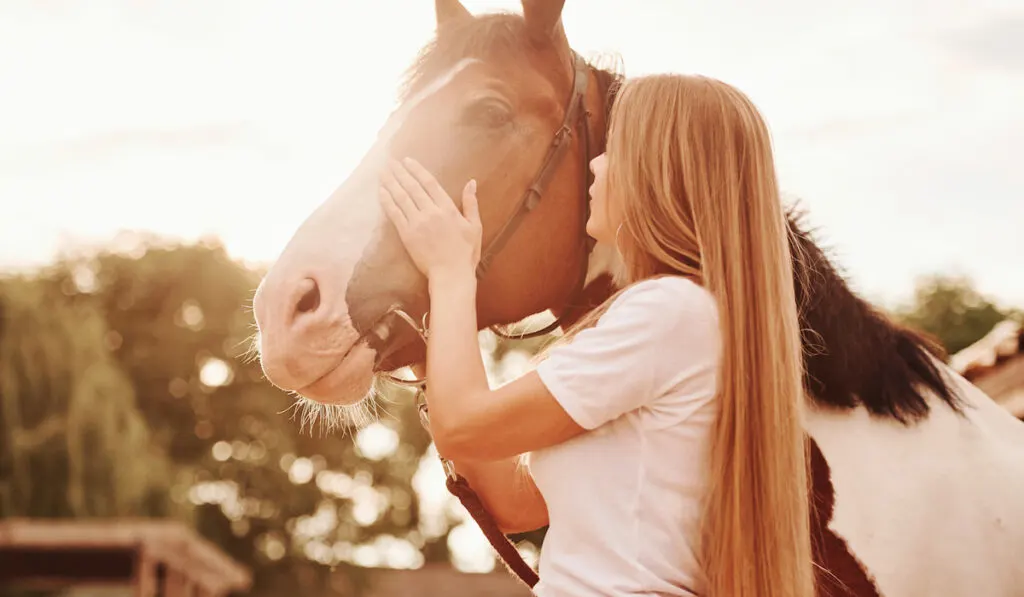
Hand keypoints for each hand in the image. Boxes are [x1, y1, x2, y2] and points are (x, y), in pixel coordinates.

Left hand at [379, 157, 481, 278]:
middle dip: (400, 172)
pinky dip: (387, 201)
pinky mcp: (407, 235)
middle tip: (390, 161)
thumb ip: (471, 203)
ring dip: (390, 182)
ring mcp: (417, 223)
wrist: (451, 275)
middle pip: (412, 187)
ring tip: (382, 171)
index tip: (407, 160)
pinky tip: (380, 191)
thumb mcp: (474, 226)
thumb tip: (471, 182)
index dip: (417, 170)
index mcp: (447, 208)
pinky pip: (395, 214)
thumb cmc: (465, 253)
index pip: (429, 182)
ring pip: (401, 197)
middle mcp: (431, 212)